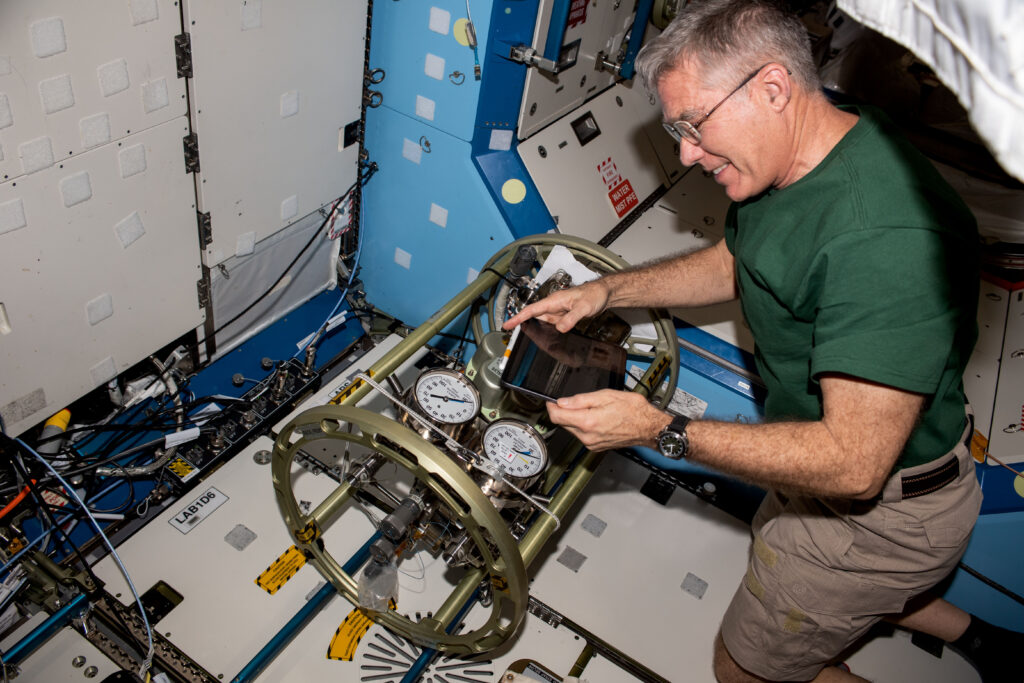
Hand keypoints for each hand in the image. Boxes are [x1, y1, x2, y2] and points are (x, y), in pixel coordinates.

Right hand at [503, 281, 609, 332]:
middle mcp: (554, 305)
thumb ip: (571, 318)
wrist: (603, 293)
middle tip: (508, 331)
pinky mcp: (563, 315)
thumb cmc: (594, 295)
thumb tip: (559, 328)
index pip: (532, 310)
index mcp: (554, 300)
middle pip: (533, 315)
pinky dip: (546, 329)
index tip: (507, 324)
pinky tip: (544, 335)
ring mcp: (558, 310)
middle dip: (520, 322)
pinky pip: (551, 322)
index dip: (518, 318)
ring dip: (533, 327)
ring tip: (521, 333)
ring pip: (541, 320)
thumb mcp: (583, 308)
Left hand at [545, 389, 671, 451]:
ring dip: (575, 419)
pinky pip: (582, 435)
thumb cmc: (633, 410)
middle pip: (563, 424)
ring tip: (592, 408)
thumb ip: (581, 400)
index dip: (551, 407)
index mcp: (588, 422)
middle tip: (574, 401)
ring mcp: (592, 443)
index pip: (557, 416)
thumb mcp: (606, 396)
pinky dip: (584, 426)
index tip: (551, 401)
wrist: (648, 427)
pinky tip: (596, 418)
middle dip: (565, 412)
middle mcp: (588, 436)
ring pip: (573, 429)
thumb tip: (563, 402)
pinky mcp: (596, 447)